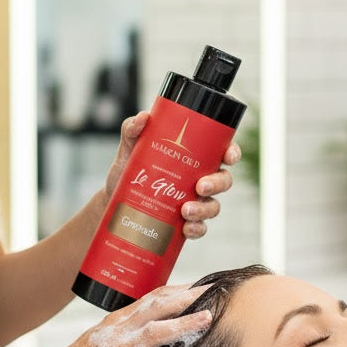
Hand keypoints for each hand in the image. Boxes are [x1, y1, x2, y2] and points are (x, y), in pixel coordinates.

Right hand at [39, 284, 211, 346]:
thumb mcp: (104, 336)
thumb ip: (128, 328)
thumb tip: (157, 323)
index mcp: (118, 320)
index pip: (153, 297)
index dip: (180, 289)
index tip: (205, 285)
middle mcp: (118, 331)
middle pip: (156, 307)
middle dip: (187, 298)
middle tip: (214, 294)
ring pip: (153, 334)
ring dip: (181, 326)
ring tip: (206, 321)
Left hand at [104, 113, 240, 239]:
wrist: (114, 197)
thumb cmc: (128, 167)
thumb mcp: (129, 146)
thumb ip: (132, 129)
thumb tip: (144, 118)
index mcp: (194, 157)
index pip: (222, 151)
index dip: (232, 153)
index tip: (229, 156)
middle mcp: (199, 179)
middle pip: (223, 180)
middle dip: (217, 184)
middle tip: (200, 186)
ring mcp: (194, 201)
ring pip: (213, 206)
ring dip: (204, 210)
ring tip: (186, 211)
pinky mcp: (184, 222)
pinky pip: (200, 228)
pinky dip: (196, 229)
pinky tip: (186, 228)